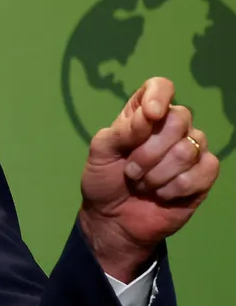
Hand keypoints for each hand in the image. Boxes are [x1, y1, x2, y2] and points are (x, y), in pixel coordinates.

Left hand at [78, 77, 219, 282]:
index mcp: (143, 115)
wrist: (113, 219)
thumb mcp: (100, 151)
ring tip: (142, 184)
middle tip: (131, 170)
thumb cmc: (104, 179)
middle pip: (180, 118)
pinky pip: (206, 170)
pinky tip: (162, 194)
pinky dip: (177, 186)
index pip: (161, 87)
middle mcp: (170, 128)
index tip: (150, 115)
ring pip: (189, 148)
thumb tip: (150, 115)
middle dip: (150, 150)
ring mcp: (190, 150)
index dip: (159, 96)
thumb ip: (122, 130)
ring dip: (158, 173)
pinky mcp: (204, 176)